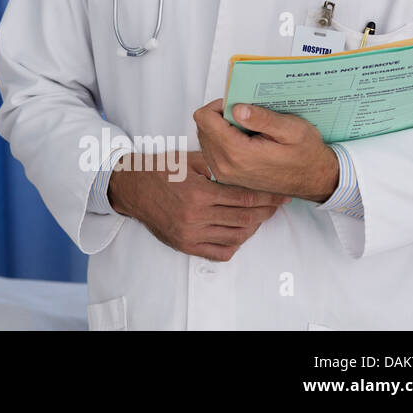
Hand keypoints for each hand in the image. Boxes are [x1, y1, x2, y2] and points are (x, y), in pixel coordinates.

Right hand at [107, 149, 289, 261]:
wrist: (132, 188)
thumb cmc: (160, 170)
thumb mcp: (189, 160)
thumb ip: (218, 165)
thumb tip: (248, 167)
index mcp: (199, 193)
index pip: (245, 198)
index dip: (267, 196)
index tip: (280, 194)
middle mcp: (196, 217)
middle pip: (245, 218)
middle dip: (267, 211)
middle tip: (278, 204)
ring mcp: (191, 234)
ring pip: (236, 236)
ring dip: (253, 227)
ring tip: (260, 216)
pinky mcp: (186, 245)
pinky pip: (221, 252)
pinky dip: (235, 244)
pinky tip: (239, 231)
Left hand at [193, 99, 339, 201]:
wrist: (314, 180)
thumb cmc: (306, 154)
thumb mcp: (292, 129)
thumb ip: (262, 118)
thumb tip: (237, 108)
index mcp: (238, 153)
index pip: (204, 118)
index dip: (219, 106)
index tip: (239, 105)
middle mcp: (225, 166)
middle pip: (202, 127)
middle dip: (220, 116)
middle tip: (246, 117)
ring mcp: (224, 174)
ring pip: (205, 138)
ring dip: (221, 128)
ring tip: (248, 129)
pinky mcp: (226, 176)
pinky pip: (212, 150)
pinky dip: (223, 140)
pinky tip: (245, 140)